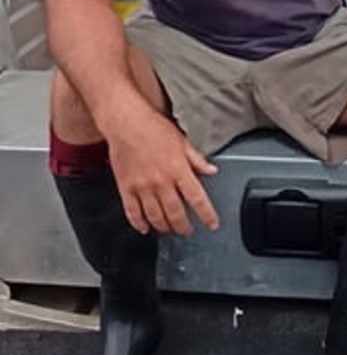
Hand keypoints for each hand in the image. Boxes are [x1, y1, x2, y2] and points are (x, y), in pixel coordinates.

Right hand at [106, 111, 219, 236]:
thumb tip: (212, 171)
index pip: (197, 199)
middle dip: (184, 227)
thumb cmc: (154, 128)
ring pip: (155, 217)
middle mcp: (162, 182)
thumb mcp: (182, 141)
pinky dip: (139, 223)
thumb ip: (197, 160)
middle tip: (187, 231)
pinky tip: (144, 228)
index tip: (212, 224)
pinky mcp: (126, 188)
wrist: (126, 123)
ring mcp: (142, 187)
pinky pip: (132, 212)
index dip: (207, 215)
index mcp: (178, 170)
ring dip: (164, 227)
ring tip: (169, 230)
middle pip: (176, 214)